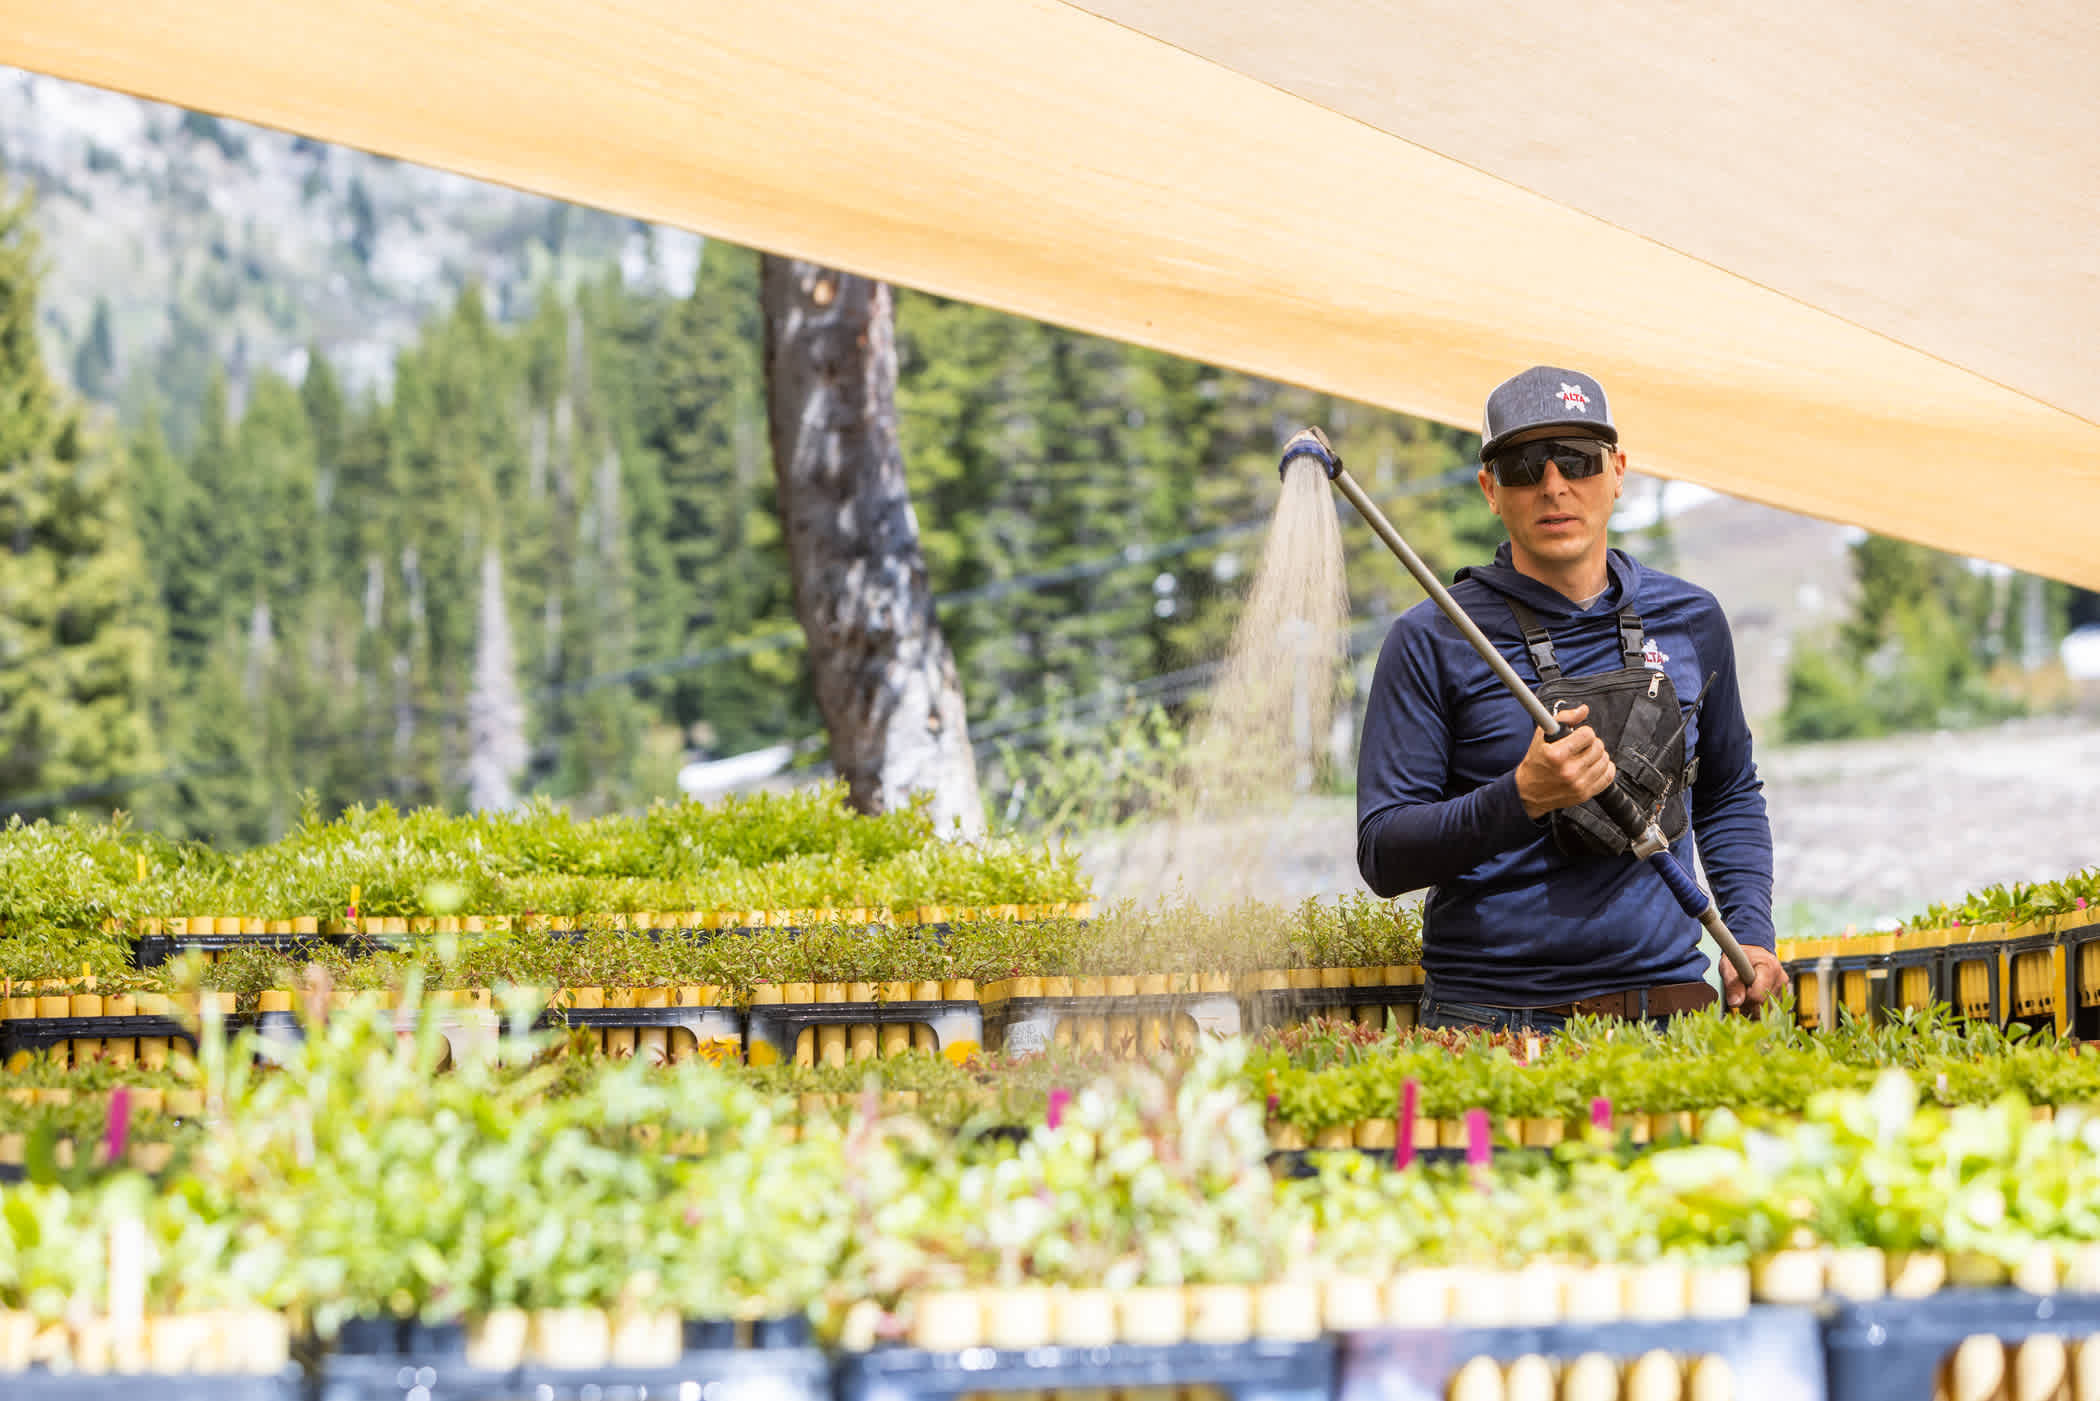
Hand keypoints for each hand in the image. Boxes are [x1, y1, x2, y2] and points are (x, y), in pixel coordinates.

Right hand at [1513, 704, 1615, 818]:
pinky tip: (1594, 765)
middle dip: (1591, 743)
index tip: (1578, 735)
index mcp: (1556, 755)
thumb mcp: (1542, 736)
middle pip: (1598, 746)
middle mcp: (1568, 771)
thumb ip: (1563, 719)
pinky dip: (1605, 768)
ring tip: (1586, 756)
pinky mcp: (1585, 794)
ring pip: (1605, 760)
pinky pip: (1608, 776)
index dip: (1583, 732)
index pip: (1588, 734)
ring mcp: (1578, 784)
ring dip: (1598, 755)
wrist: (1528, 792)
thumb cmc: (1535, 762)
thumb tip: (1583, 710)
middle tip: (1581, 746)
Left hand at [1724, 943, 1788, 1012]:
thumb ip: (1731, 984)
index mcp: (1769, 967)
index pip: (1759, 995)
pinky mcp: (1783, 994)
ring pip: (1769, 1009)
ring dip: (1755, 1007)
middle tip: (1740, 994)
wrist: (1752, 953)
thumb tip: (1735, 1003)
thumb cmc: (1740, 957)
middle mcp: (1780, 977)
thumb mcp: (1729, 966)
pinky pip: (1772, 1008)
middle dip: (1749, 1005)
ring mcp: (1783, 987)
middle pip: (1765, 1004)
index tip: (1739, 991)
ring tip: (1746, 995)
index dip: (1745, 998)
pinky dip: (1760, 1007)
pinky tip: (1753, 999)